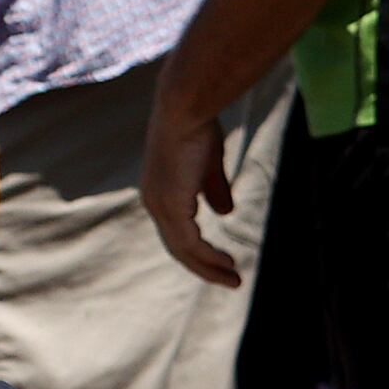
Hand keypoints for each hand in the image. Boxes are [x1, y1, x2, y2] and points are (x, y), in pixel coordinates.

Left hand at [138, 84, 240, 285]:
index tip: (222, 260)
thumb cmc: (198, 126)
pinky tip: (227, 264)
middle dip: (204, 266)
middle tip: (230, 279)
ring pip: (184, 251)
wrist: (185, 108)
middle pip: (178, 247)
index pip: (176, 230)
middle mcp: (154, 202)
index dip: (199, 248)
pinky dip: (208, 257)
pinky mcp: (171, 206)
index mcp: (159, 192)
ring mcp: (160, 206)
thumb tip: (225, 213)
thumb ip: (214, 189)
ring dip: (209, 268)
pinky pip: (191, 243)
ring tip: (234, 279)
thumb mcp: (209, 163)